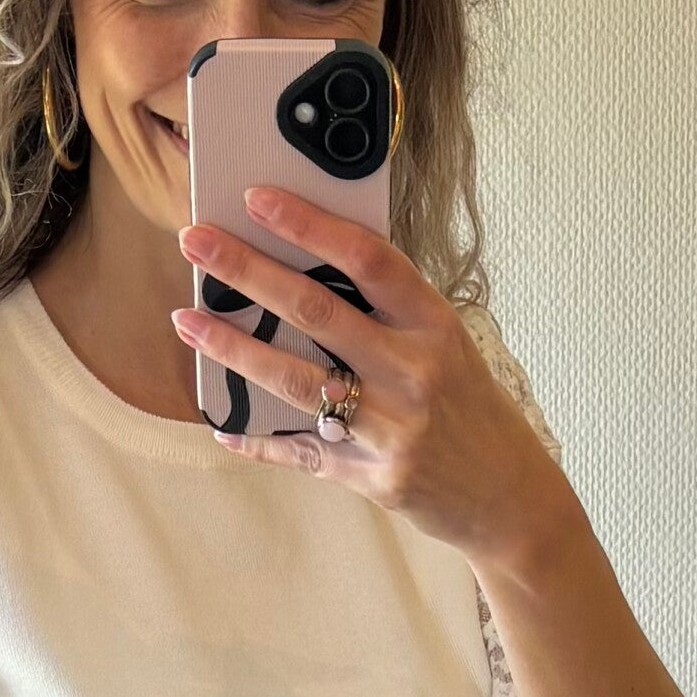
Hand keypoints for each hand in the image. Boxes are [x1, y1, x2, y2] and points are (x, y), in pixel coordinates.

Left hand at [171, 187, 565, 567]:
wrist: (509, 497)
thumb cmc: (469, 408)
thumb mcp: (447, 346)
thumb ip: (388, 315)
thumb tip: (303, 272)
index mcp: (435, 325)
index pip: (368, 259)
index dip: (310, 224)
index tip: (256, 198)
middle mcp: (414, 372)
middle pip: (316, 310)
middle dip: (247, 271)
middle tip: (196, 242)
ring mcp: (393, 429)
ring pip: (296, 380)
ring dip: (233, 348)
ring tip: (188, 319)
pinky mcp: (373, 477)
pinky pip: (301, 451)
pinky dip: (257, 438)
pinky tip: (221, 421)